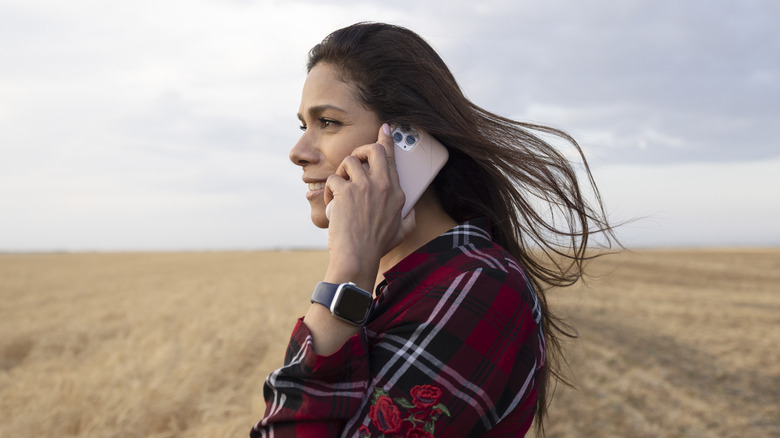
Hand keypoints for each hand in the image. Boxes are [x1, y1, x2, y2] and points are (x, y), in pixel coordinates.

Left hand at [322, 123, 413, 287]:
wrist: (357, 257)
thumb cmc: (376, 247)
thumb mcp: (401, 232)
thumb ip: (409, 218)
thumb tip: (413, 209)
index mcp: (396, 192)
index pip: (392, 157)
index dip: (387, 139)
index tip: (384, 128)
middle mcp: (382, 185)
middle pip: (373, 149)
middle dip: (361, 150)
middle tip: (354, 162)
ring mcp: (363, 187)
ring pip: (349, 161)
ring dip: (342, 172)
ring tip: (340, 189)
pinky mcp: (345, 192)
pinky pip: (333, 180)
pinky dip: (329, 191)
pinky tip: (332, 205)